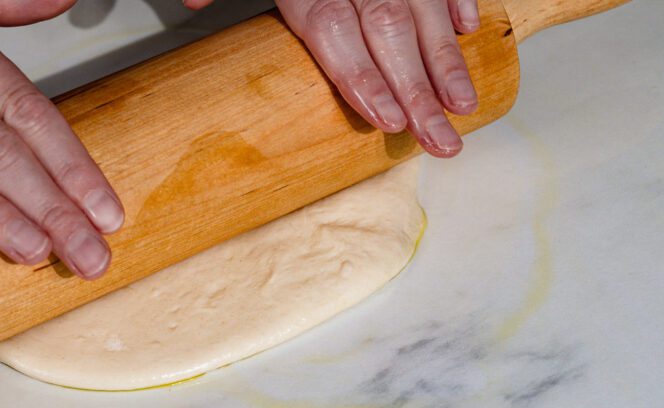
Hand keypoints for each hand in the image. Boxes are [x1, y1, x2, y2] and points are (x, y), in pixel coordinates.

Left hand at [187, 0, 479, 157]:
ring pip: (422, 3)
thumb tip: (195, 2)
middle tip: (443, 139)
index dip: (362, 77)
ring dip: (446, 55)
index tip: (388, 119)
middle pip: (388, 29)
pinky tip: (468, 29)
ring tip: (465, 103)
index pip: (333, 30)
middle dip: (420, 89)